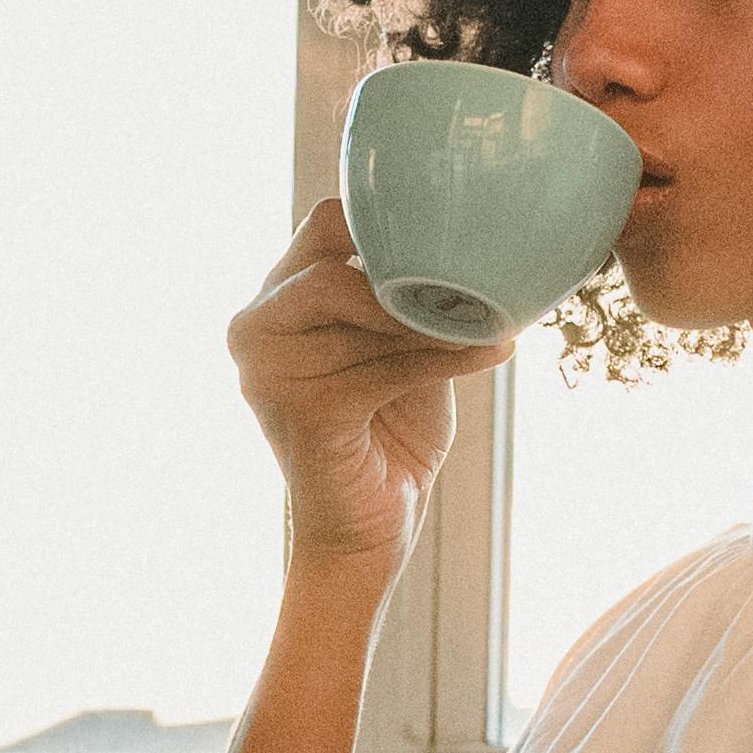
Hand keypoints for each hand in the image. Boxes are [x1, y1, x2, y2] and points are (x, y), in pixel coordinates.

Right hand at [228, 202, 506, 589]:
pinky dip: (445, 356)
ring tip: (493, 319)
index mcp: (277, 302)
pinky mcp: (301, 408)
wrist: (369, 529)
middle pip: (332, 260)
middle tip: (474, 285)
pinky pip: (385, 364)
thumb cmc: (388, 432)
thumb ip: (406, 294)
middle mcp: (257, 328)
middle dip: (407, 271)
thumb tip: (474, 240)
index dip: (385, 223)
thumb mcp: (399, 345)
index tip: (449, 241)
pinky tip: (495, 352)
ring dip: (436, 318)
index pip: (324, 223)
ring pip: (363, 310)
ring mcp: (269, 370)